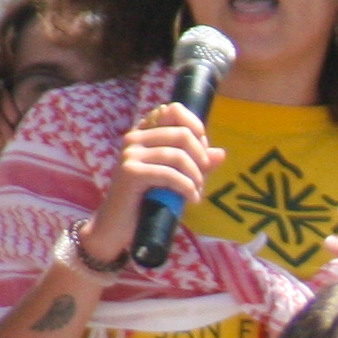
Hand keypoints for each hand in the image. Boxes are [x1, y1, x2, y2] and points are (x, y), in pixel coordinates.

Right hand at [94, 104, 218, 258]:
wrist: (116, 228)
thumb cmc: (146, 202)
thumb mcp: (176, 180)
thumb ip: (195, 165)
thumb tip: (220, 154)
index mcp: (144, 133)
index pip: (174, 110)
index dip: (195, 127)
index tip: (202, 152)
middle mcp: (134, 138)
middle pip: (183, 134)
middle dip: (200, 158)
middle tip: (202, 178)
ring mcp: (130, 154)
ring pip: (179, 155)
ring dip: (195, 177)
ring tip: (197, 192)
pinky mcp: (131, 172)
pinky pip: (170, 174)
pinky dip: (187, 187)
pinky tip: (192, 199)